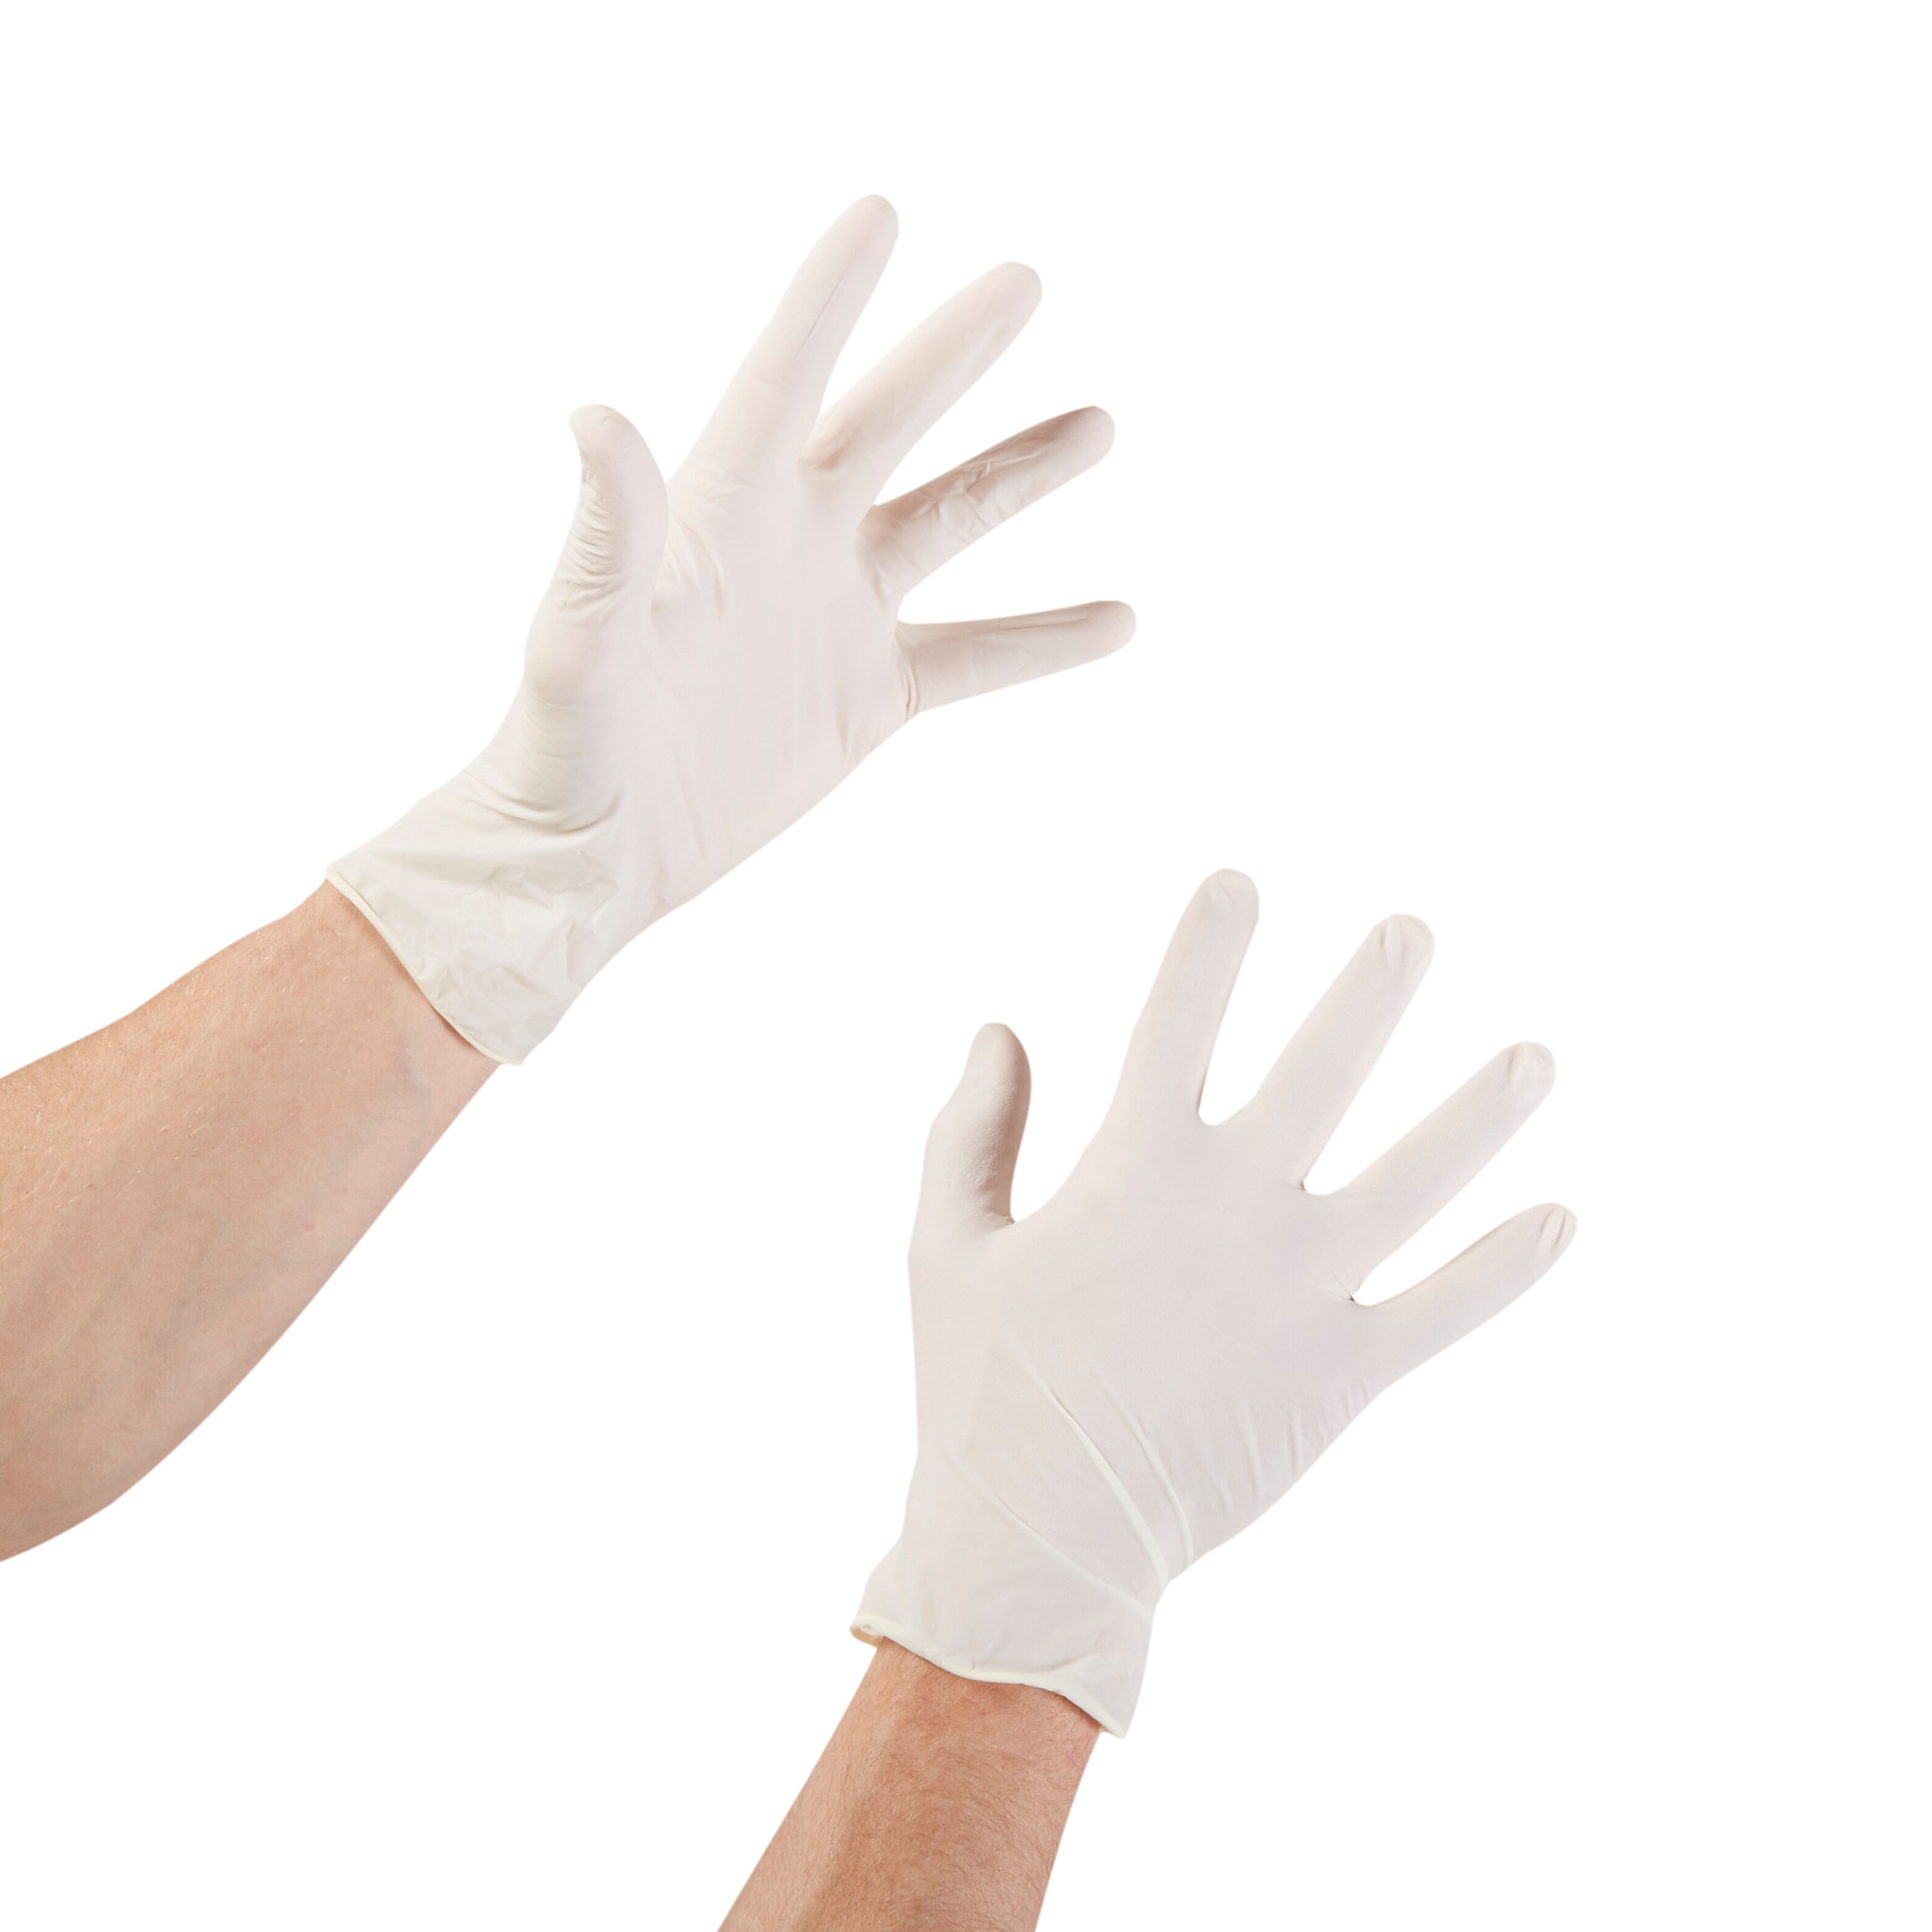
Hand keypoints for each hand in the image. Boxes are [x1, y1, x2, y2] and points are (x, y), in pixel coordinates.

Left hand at [327, 197, 1128, 1062]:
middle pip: (889, 423)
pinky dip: (1044, 639)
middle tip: (1023, 282)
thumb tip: (599, 419)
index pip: (785, 378)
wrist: (596, 856)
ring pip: (949, 523)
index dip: (831, 299)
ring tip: (1100, 423)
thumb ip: (604, 537)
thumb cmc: (565, 746)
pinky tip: (1116, 620)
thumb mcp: (579, 641)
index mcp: (721, 512)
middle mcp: (790, 543)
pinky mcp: (868, 694)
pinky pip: (976, 656)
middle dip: (954, 353)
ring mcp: (836, 615)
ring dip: (1022, 475)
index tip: (881, 214)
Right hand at [855, 873, 1574, 1735]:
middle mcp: (1230, 1215)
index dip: (1210, 947)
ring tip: (1539, 1056)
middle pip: (1322, 1074)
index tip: (1241, 882)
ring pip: (1416, 1181)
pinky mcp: (1339, 1377)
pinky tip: (1563, 1217)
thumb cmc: (978, 1389)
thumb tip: (999, 1028)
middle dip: (1371, 993)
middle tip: (1414, 928)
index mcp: (1132, 1173)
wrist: (1038, 1541)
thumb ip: (970, 1129)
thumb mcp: (946, 1245)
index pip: (1178, 1024)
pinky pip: (1442, 1311)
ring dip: (1481, 1113)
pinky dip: (1506, 1267)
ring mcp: (1296, 1295)